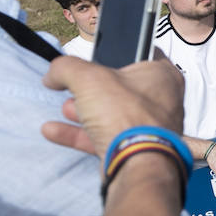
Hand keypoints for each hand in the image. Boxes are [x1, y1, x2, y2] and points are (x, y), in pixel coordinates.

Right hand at [41, 56, 184, 157]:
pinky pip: (104, 137)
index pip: (141, 54)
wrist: (137, 163)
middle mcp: (162, 100)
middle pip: (122, 87)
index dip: (117, 53)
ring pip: (113, 114)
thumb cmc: (126, 114)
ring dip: (84, 112)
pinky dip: (79, 134)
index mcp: (162, 75)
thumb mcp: (89, 78)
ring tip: (66, 108)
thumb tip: (53, 73)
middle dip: (93, 89)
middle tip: (76, 87)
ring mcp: (149, 127)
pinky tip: (53, 130)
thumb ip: (67, 68)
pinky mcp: (135, 148)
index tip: (97, 57)